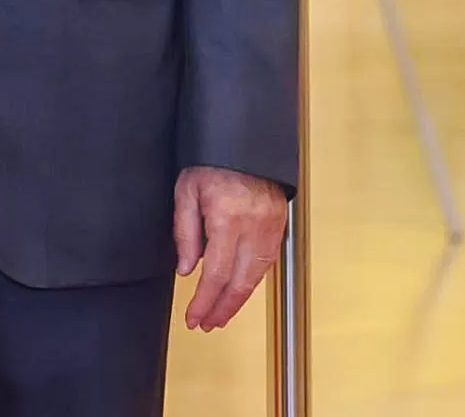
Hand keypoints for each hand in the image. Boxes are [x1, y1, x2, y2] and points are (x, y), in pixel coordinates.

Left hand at [173, 166, 287, 330]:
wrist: (244, 142)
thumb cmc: (213, 160)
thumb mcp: (186, 190)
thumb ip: (185, 232)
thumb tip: (187, 269)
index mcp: (228, 218)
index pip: (217, 274)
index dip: (205, 301)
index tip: (194, 317)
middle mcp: (254, 227)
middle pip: (240, 283)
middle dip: (222, 309)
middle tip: (207, 323)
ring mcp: (271, 228)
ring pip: (256, 278)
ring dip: (238, 300)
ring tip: (220, 314)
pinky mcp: (279, 226)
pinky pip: (266, 263)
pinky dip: (251, 282)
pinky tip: (238, 290)